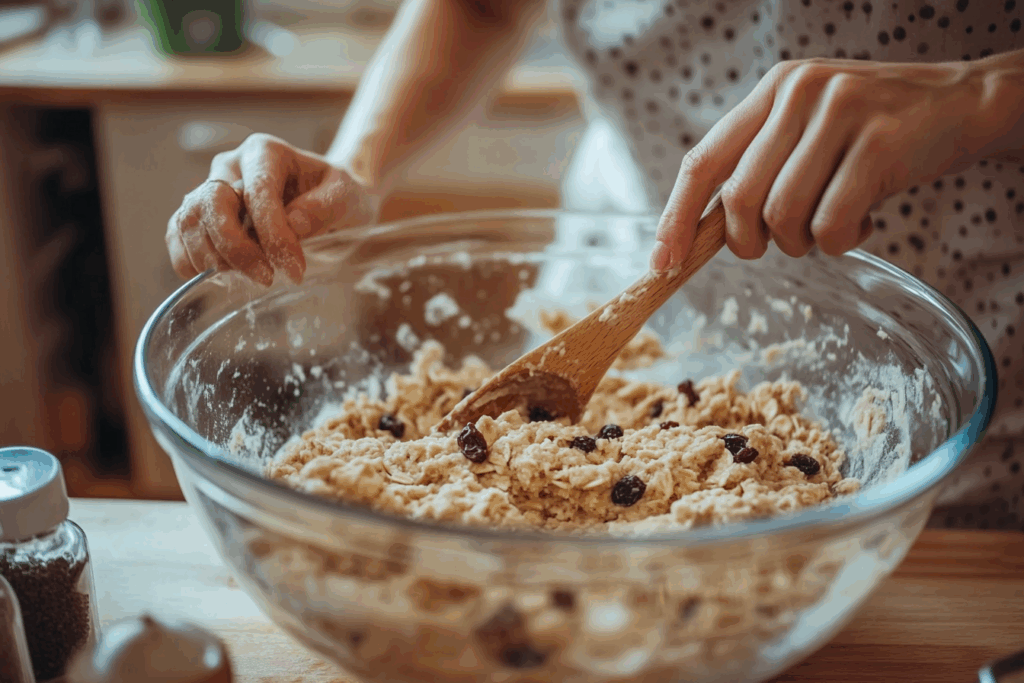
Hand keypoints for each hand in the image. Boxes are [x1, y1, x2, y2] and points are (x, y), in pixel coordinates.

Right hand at [167, 133, 374, 285]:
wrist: (331, 200)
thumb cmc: (339, 196)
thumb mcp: (348, 198)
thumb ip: (325, 207)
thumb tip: (292, 224)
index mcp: (267, 153)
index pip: (257, 191)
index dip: (272, 235)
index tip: (294, 270)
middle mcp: (232, 165)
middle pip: (211, 202)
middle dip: (234, 246)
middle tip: (265, 278)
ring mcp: (211, 189)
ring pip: (188, 219)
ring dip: (211, 256)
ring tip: (244, 279)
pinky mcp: (202, 215)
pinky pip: (178, 234)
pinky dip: (187, 259)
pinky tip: (215, 276)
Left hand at [652, 57, 995, 268]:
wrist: (964, 103)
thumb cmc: (875, 131)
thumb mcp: (809, 130)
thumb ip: (760, 165)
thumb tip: (699, 232)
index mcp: (771, 92)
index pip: (702, 161)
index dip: (676, 218)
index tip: (662, 263)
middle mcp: (798, 94)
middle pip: (738, 199)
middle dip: (749, 243)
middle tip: (777, 246)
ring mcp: (839, 114)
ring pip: (782, 216)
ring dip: (800, 244)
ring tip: (830, 227)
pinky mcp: (878, 145)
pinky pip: (829, 224)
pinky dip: (840, 242)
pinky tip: (863, 222)